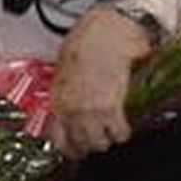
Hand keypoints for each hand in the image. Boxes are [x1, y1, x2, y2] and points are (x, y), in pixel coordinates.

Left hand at [48, 5, 153, 158]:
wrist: (107, 33)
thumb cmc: (86, 42)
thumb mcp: (65, 68)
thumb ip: (65, 91)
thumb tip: (67, 103)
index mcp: (58, 98)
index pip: (57, 138)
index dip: (68, 146)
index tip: (75, 146)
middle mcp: (72, 108)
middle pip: (81, 145)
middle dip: (90, 143)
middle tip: (97, 136)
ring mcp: (91, 111)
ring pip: (100, 143)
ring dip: (107, 139)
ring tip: (110, 128)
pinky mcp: (113, 108)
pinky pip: (119, 133)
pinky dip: (123, 131)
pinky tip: (123, 123)